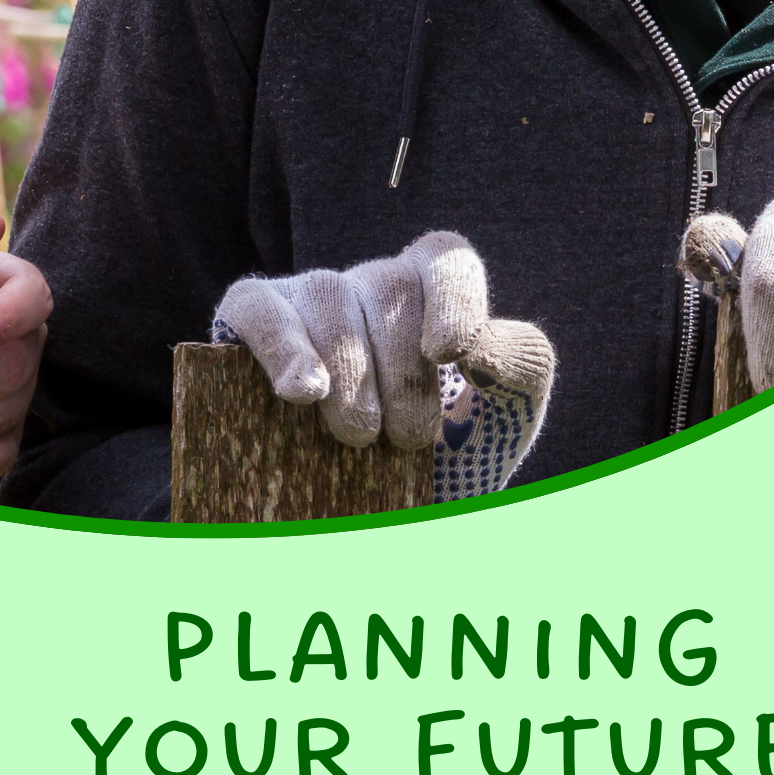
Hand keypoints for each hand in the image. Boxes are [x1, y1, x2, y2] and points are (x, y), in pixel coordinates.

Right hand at [213, 233, 554, 493]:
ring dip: (350, 375)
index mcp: (434, 292)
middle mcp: (371, 282)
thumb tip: (476, 342)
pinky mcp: (253, 314)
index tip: (449, 356)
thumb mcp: (505, 409)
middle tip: (404, 439)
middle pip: (389, 286)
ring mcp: (308, 293)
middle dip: (403, 373)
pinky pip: (259, 307)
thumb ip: (520, 362)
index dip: (452, 300)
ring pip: (329, 297)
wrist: (375, 514)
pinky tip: (301, 391)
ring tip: (357, 436)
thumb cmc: (445, 452)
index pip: (447, 260)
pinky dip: (283, 348)